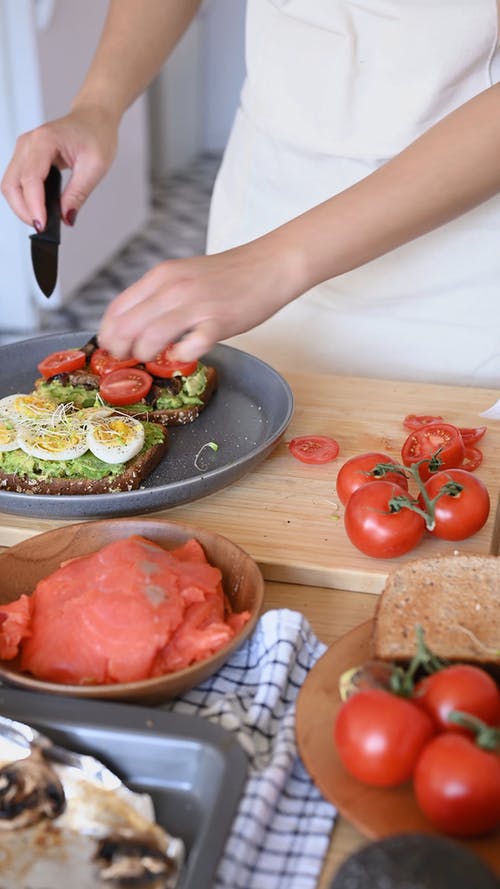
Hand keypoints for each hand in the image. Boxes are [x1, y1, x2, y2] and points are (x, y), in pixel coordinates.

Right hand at [1, 106, 118, 229]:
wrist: (95, 118)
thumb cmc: (96, 135)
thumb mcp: (95, 167)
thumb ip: (78, 194)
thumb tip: (66, 218)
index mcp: (45, 140)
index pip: (31, 178)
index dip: (34, 205)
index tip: (42, 225)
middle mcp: (28, 143)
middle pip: (12, 184)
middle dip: (24, 210)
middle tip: (42, 227)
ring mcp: (24, 149)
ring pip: (10, 185)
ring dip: (22, 207)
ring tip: (42, 220)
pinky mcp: (26, 157)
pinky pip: (17, 182)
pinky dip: (25, 199)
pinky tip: (39, 209)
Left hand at [98, 235, 304, 361]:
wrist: (268, 265)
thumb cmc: (227, 275)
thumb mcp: (183, 276)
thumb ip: (159, 296)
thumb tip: (134, 325)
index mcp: (161, 276)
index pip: (117, 308)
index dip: (108, 333)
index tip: (110, 347)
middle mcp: (173, 289)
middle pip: (127, 327)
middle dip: (121, 350)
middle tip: (127, 360)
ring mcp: (195, 305)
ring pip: (150, 339)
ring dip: (145, 355)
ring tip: (154, 358)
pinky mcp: (218, 322)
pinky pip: (189, 347)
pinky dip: (180, 356)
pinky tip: (183, 355)